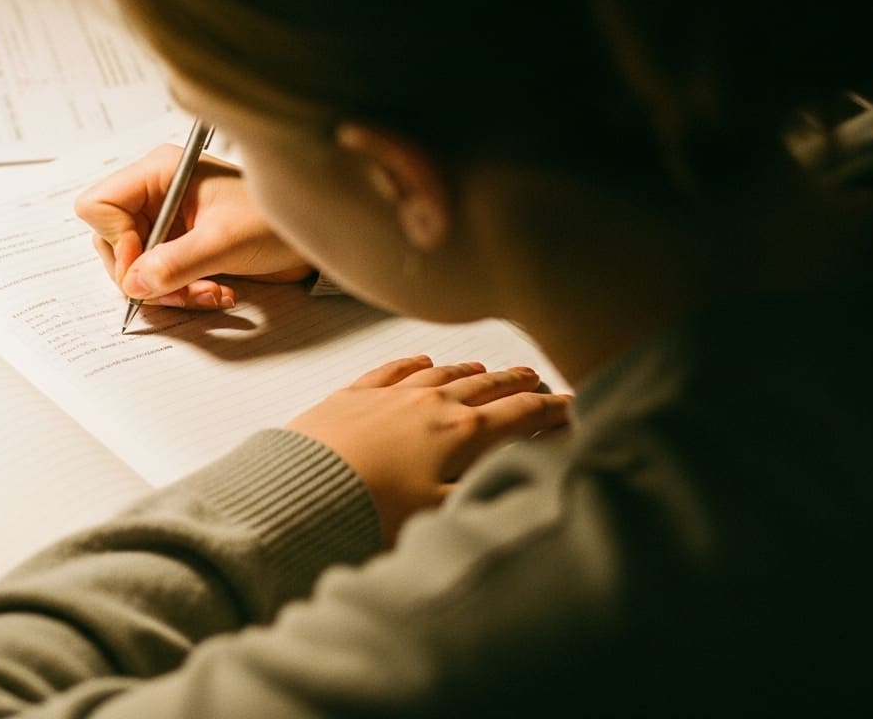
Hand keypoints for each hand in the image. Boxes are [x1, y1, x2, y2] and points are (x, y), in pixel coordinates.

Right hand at [74, 144, 310, 308]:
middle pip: (111, 242)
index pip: (99, 205)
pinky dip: (182, 293)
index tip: (147, 266)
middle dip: (144, 275)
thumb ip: (176, 262)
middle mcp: (156, 195)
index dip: (117, 242)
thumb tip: (134, 283)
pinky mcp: (179, 247)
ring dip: (167, 291)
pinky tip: (216, 292)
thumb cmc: (275, 222)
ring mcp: (167, 222)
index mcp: (160, 172)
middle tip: (179, 289)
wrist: (312, 239)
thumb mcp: (225, 241)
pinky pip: (158, 279)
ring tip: (207, 292)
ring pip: (134, 267)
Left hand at [286, 356, 571, 545]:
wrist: (300, 490)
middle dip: (517, 380)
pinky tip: (423, 360)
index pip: (521, 413)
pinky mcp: (354, 393)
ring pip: (444, 371)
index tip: (572, 404)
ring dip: (472, 369)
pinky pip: (394, 368)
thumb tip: (522, 479)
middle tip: (537, 377)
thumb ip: (484, 490)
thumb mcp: (439, 512)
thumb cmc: (370, 509)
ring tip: (489, 368)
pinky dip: (416, 362)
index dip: (553, 408)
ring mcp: (392, 393)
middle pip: (487, 385)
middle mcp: (432, 402)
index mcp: (462, 432)